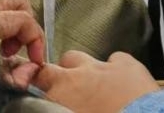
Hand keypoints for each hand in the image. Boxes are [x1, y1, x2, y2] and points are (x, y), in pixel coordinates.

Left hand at [0, 0, 44, 88]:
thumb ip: (5, 75)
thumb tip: (28, 75)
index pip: (24, 20)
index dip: (36, 41)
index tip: (37, 60)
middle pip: (20, 3)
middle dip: (28, 27)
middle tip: (20, 50)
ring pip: (8, 3)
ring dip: (16, 24)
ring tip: (6, 48)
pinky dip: (2, 24)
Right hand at [34, 51, 159, 112]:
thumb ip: (59, 108)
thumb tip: (62, 105)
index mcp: (61, 93)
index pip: (38, 79)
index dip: (37, 83)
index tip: (40, 90)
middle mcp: (78, 75)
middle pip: (57, 65)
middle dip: (58, 74)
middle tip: (65, 89)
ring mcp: (103, 66)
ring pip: (82, 57)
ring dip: (81, 69)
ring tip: (89, 84)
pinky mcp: (126, 63)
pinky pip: (115, 58)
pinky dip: (113, 66)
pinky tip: (118, 78)